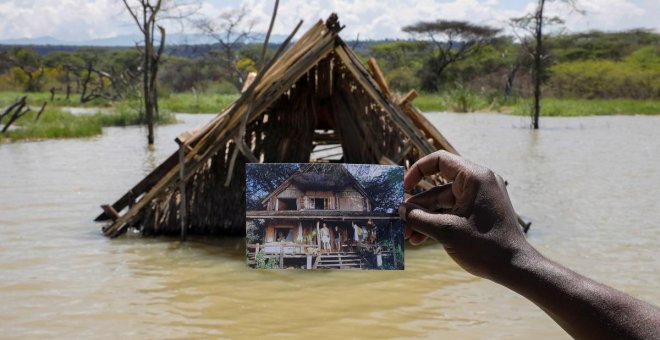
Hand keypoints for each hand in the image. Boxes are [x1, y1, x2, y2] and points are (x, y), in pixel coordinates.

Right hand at [399, 151, 531, 281]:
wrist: (515, 267)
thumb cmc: (484, 246)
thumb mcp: (445, 231)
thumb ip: (419, 218)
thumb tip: (399, 210)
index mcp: (474, 177)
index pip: (439, 160)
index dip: (417, 171)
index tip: (403, 188)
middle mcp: (478, 182)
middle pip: (438, 187)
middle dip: (418, 206)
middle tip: (400, 221)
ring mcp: (480, 198)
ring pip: (443, 202)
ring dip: (425, 218)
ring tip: (408, 236)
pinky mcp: (480, 212)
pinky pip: (453, 211)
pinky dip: (438, 222)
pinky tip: (421, 238)